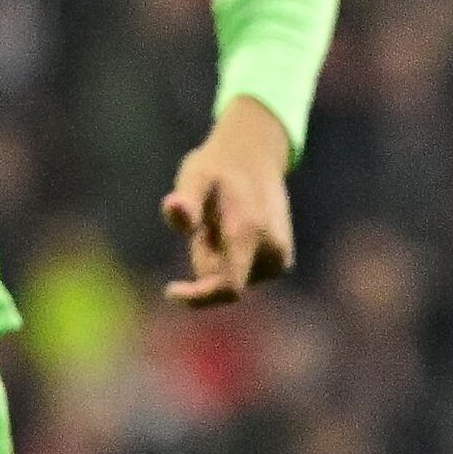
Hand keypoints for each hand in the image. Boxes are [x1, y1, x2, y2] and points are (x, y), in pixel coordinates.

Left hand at [162, 99, 295, 306]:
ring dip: (218, 259)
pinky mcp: (281, 261)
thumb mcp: (195, 176)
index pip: (229, 286)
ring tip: (221, 223)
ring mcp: (280, 257)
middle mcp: (272, 250)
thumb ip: (186, 198)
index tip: (170, 290)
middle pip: (223, 281)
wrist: (255, 156)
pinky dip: (231, 259)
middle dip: (205, 259)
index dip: (199, 297)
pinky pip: (245, 275)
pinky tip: (233, 230)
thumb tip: (175, 209)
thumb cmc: (217, 167)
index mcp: (249, 232)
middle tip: (204, 224)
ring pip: (233, 279)